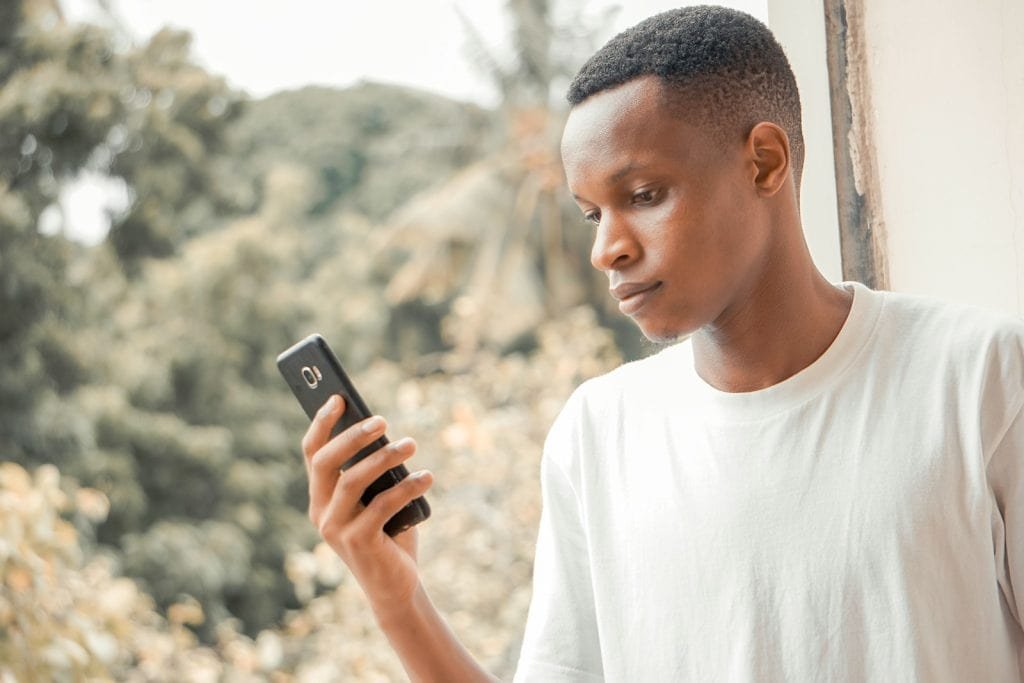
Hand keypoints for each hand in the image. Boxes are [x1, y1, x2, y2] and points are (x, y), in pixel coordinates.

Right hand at [301, 394, 433, 611]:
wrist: (396, 586)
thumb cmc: (389, 534)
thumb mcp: (378, 498)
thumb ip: (376, 473)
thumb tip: (384, 432)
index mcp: (320, 497)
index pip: (312, 453)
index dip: (322, 423)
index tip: (338, 397)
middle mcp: (320, 512)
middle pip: (326, 462)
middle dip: (353, 436)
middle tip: (383, 420)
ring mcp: (335, 529)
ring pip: (353, 480)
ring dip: (384, 457)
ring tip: (411, 444)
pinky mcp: (358, 543)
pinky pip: (382, 505)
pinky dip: (407, 487)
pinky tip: (428, 477)